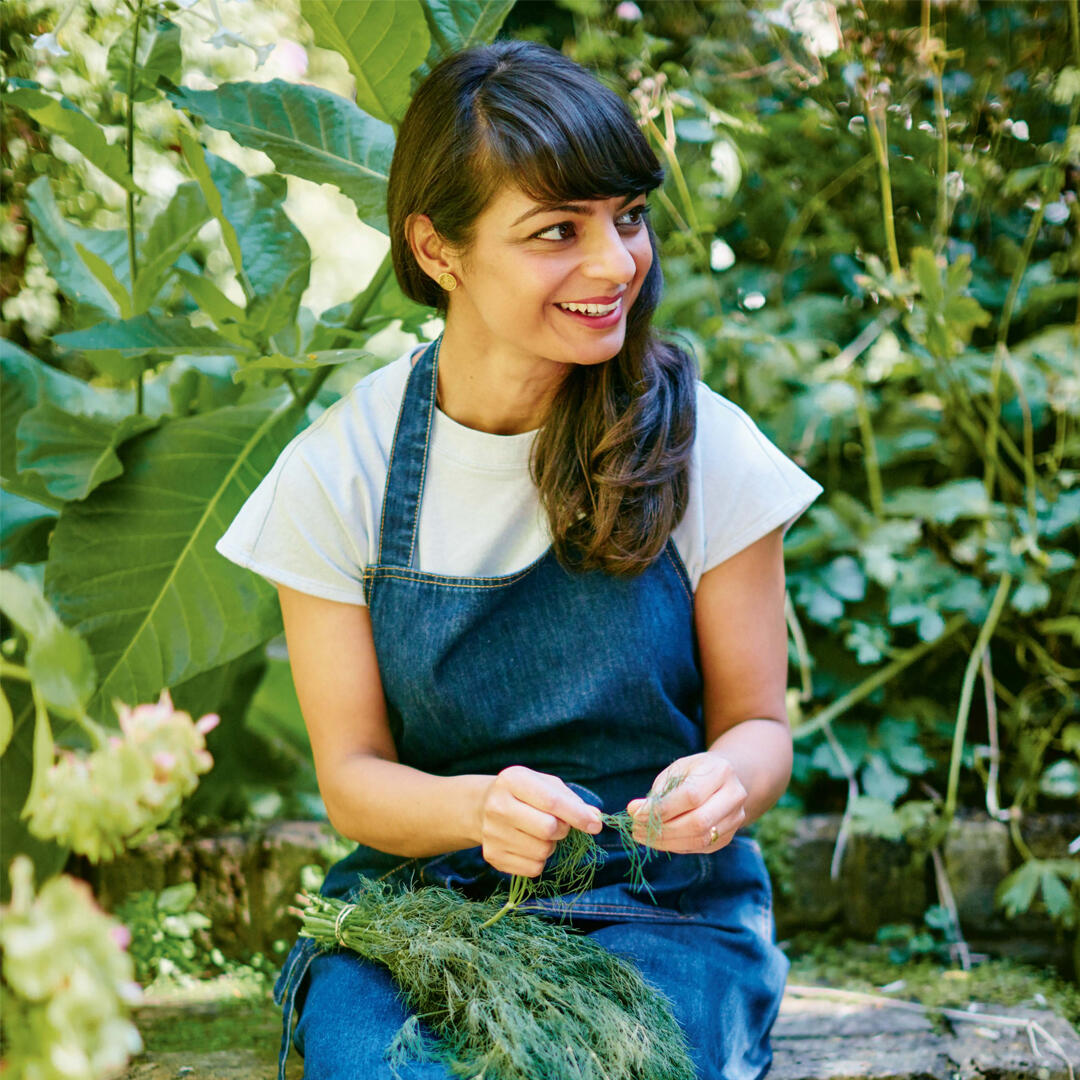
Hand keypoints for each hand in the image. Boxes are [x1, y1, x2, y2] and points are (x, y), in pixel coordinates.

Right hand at [477, 765, 603, 877]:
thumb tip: (595, 818)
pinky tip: (529, 846)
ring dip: (551, 846)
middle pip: (548, 829)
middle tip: (560, 826)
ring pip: (542, 851)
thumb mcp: (546, 785)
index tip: (596, 825)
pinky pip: (533, 868)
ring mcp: (492, 833)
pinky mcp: (492, 856)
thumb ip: (572, 800)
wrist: (484, 807)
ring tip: (540, 834)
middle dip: (563, 830)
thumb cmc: (524, 793)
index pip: (552, 802)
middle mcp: (497, 806)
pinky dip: (540, 860)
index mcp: (513, 780)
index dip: (578, 815)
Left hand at [626, 752, 746, 853]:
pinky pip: (699, 847)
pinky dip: (675, 846)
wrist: (726, 780)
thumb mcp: (678, 769)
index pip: (690, 796)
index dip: (661, 808)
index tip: (634, 812)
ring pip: (699, 839)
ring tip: (642, 835)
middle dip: (662, 829)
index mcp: (720, 772)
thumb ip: (660, 790)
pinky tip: (659, 840)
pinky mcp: (728, 837)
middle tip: (636, 829)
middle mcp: (734, 796)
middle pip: (698, 822)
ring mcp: (734, 819)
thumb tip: (636, 812)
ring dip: (666, 842)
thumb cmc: (695, 772)